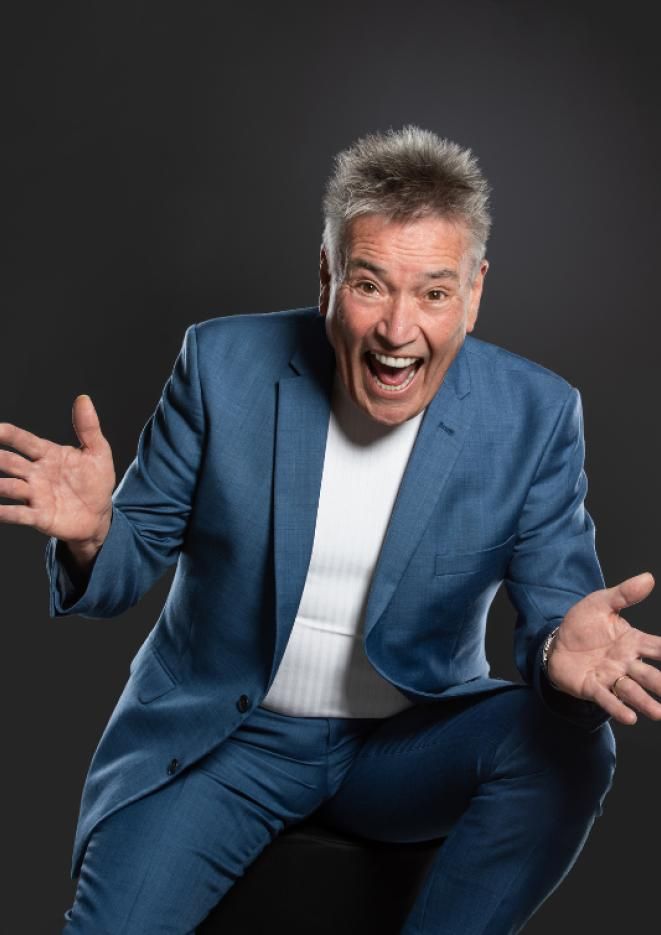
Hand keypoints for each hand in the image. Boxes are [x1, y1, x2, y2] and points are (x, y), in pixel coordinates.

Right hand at [0, 395, 115, 546]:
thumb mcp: (97, 452)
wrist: (100, 515)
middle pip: (9, 462)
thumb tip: (84, 398)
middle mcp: (36, 474)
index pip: (23, 440)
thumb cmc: (96, 481)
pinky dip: (4, 513)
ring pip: (9, 487)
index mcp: (47, 455)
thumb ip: (88, 428)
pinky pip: (18, 514)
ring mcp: (35, 495)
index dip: (8, 434)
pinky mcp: (39, 517)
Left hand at [547, 573, 659, 725]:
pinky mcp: (592, 687)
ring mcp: (610, 677)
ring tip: (659, 713)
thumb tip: (648, 578)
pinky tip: (630, 718)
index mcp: (633, 642)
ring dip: (645, 702)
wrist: (555, 642)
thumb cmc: (583, 624)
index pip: (660, 648)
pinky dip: (617, 707)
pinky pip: (606, 699)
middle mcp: (626, 663)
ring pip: (632, 691)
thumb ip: (624, 594)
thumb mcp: (601, 603)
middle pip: (650, 675)